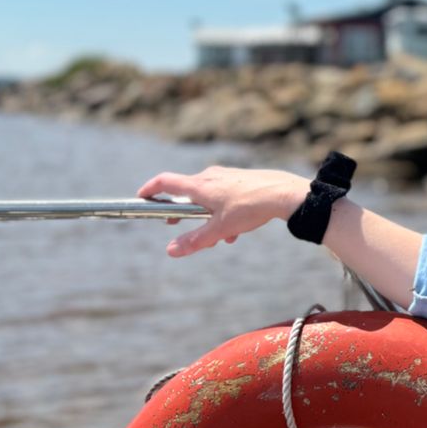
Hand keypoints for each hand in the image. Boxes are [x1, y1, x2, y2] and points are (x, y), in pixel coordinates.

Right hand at [136, 166, 309, 257]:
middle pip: (187, 193)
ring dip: (208, 219)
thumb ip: (195, 240)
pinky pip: (224, 197)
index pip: (165, 182)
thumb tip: (171, 250)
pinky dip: (223, 214)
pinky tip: (236, 232)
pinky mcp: (242, 180)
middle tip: (176, 225)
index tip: (141, 197)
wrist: (285, 194)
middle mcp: (211, 176)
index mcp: (200, 185)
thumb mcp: (220, 228)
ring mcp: (227, 177)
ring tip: (219, 238)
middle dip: (182, 213)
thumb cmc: (251, 208)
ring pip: (208, 198)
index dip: (150, 189)